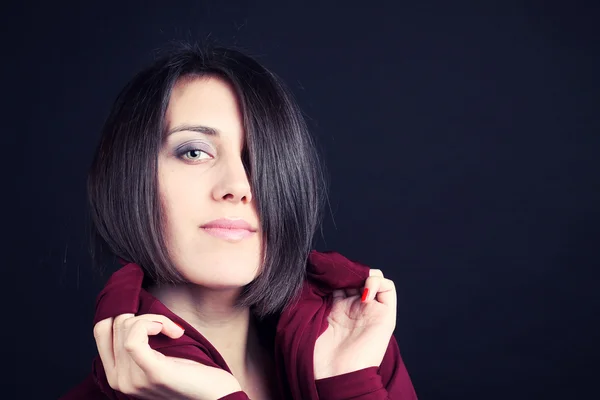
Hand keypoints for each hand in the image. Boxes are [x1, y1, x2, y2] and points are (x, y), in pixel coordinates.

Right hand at [93, 313, 242, 399]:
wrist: (215, 395)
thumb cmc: (191, 371)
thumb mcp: (156, 356)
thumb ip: (139, 342)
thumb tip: (130, 307)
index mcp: (116, 375)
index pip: (101, 330)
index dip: (121, 310)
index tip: (147, 312)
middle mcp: (118, 381)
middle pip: (114, 324)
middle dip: (141, 315)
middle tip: (166, 325)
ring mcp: (132, 380)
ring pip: (126, 326)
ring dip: (155, 319)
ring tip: (174, 330)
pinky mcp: (152, 374)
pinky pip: (133, 338)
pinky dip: (153, 324)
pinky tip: (172, 331)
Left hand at [313, 269, 396, 378]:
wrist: (336, 373)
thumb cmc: (317, 351)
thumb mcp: (310, 316)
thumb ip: (314, 295)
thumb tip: (314, 272)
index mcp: (335, 308)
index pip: (339, 279)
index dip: (334, 271)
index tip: (324, 269)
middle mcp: (354, 307)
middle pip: (356, 276)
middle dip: (348, 270)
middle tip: (338, 273)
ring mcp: (370, 309)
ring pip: (373, 277)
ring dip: (363, 273)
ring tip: (352, 282)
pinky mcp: (385, 315)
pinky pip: (388, 287)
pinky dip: (377, 282)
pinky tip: (364, 292)